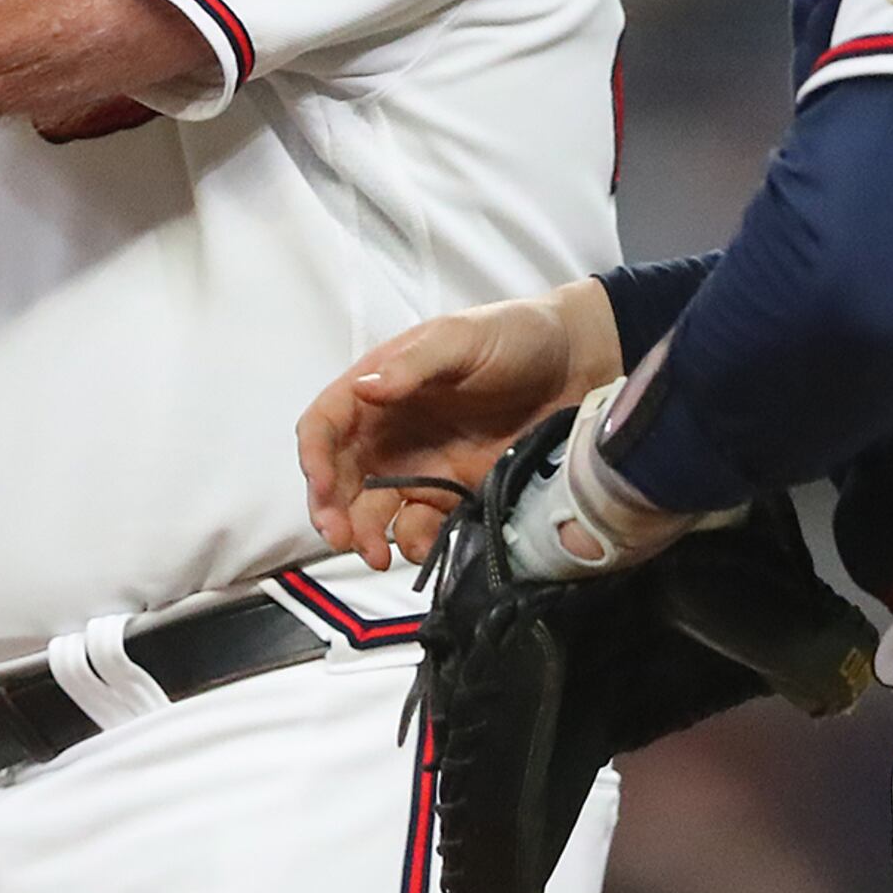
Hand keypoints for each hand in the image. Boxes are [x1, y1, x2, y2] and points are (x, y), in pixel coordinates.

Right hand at [297, 283, 619, 570]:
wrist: (578, 366)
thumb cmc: (514, 337)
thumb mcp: (460, 340)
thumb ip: (413, 365)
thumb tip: (364, 390)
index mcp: (378, 388)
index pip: (325, 426)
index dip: (315, 458)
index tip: (323, 488)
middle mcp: (388, 432)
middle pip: (340, 478)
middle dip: (332, 511)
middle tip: (342, 538)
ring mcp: (419, 466)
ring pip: (372, 510)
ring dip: (366, 535)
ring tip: (379, 556)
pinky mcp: (453, 494)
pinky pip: (421, 526)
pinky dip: (416, 543)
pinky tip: (425, 549)